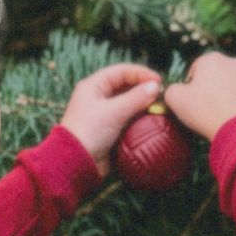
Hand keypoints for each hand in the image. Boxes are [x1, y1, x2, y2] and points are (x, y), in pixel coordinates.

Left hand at [60, 64, 163, 179]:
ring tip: (158, 107)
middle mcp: (98, 97)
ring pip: (128, 103)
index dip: (141, 73)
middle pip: (125, 86)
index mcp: (93, 86)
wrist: (75, 164)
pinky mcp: (108, 130)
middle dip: (143, 89)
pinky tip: (150, 120)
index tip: (159, 80)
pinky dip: (138, 118)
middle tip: (160, 94)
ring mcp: (103, 114)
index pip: (121, 71)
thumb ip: (136, 98)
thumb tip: (155, 87)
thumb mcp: (113, 112)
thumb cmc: (88, 133)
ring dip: (142, 104)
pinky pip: (127, 119)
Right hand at [162, 52, 235, 142]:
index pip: (196, 69)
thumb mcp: (174, 99)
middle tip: (207, 109)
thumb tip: (174, 90)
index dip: (191, 86)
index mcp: (211, 59)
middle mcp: (234, 61)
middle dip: (213, 87)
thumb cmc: (204, 111)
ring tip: (225, 114)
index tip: (191, 102)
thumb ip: (171, 89)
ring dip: (232, 93)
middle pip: (219, 74)